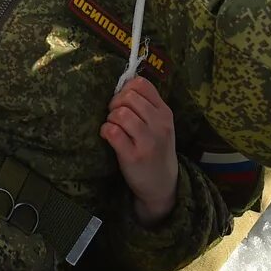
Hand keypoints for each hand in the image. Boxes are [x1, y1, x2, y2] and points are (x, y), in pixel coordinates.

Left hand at [102, 76, 177, 226]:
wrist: (162, 185)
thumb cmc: (156, 150)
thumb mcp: (160, 126)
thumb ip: (146, 106)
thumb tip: (121, 86)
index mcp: (165, 113)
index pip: (142, 84)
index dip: (126, 89)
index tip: (123, 102)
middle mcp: (159, 125)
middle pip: (128, 97)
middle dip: (115, 104)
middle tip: (115, 116)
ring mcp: (147, 141)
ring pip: (120, 113)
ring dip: (110, 119)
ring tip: (114, 128)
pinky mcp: (133, 156)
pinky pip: (112, 131)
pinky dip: (105, 131)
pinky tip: (109, 137)